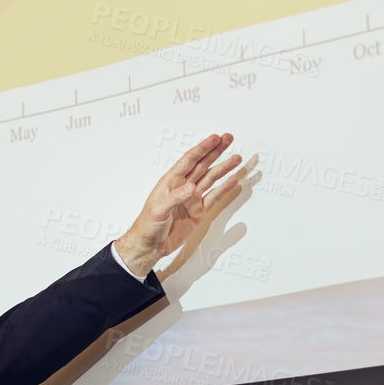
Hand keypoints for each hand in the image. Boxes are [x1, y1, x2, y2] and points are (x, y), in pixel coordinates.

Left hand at [114, 133, 250, 275]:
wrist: (151, 245)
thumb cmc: (147, 225)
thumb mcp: (158, 209)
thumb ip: (175, 197)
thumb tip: (192, 188)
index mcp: (170, 182)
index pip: (189, 161)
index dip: (202, 149)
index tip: (215, 138)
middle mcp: (183, 187)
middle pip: (202, 164)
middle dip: (216, 151)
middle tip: (228, 139)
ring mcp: (192, 199)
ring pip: (211, 178)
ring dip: (224, 168)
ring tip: (236, 158)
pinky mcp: (199, 211)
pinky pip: (214, 196)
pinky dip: (224, 187)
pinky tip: (233, 179)